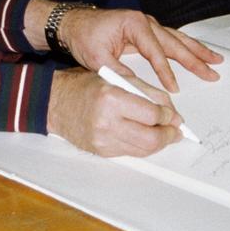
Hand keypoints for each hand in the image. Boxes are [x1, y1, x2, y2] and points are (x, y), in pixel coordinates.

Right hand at [47, 68, 184, 156]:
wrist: (54, 102)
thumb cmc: (83, 86)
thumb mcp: (116, 77)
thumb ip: (146, 91)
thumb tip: (170, 110)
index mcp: (111, 98)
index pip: (152, 114)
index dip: (168, 116)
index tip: (173, 115)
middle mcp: (107, 122)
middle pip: (151, 138)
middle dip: (169, 136)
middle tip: (175, 131)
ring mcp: (103, 140)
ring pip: (143, 150)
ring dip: (158, 143)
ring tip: (163, 135)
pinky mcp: (101, 151)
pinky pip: (130, 152)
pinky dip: (141, 146)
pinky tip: (144, 137)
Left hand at [61, 8, 221, 92]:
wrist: (73, 23)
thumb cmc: (84, 36)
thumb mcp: (97, 58)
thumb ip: (119, 73)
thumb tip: (138, 90)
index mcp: (134, 24)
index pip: (155, 52)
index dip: (165, 72)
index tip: (174, 89)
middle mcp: (145, 21)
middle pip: (174, 42)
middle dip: (195, 58)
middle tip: (213, 72)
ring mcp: (147, 25)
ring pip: (177, 39)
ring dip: (197, 51)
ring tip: (216, 60)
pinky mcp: (146, 31)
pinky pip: (170, 40)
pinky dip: (186, 47)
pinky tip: (198, 53)